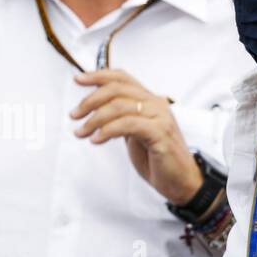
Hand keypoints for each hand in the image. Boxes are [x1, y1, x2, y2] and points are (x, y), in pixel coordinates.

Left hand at [70, 68, 202, 205]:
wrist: (181, 181)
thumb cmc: (157, 158)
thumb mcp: (134, 133)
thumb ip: (121, 117)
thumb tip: (96, 108)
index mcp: (149, 100)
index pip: (122, 78)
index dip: (99, 76)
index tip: (78, 79)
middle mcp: (156, 104)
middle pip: (117, 89)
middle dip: (90, 101)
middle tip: (75, 115)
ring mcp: (160, 117)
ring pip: (119, 107)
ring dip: (94, 120)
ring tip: (81, 133)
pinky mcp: (160, 133)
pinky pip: (128, 124)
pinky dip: (108, 131)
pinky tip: (96, 140)